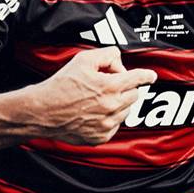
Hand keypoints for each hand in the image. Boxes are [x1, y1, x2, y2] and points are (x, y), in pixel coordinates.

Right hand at [21, 47, 156, 144]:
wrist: (42, 111)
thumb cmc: (60, 85)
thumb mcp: (83, 60)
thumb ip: (107, 55)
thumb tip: (119, 61)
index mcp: (110, 87)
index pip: (138, 79)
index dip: (147, 75)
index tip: (151, 76)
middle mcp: (112, 107)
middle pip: (134, 94)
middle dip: (126, 87)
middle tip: (109, 84)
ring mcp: (107, 124)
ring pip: (126, 110)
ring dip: (118, 102)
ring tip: (98, 98)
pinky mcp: (100, 137)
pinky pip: (115, 125)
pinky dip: (110, 117)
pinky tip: (94, 112)